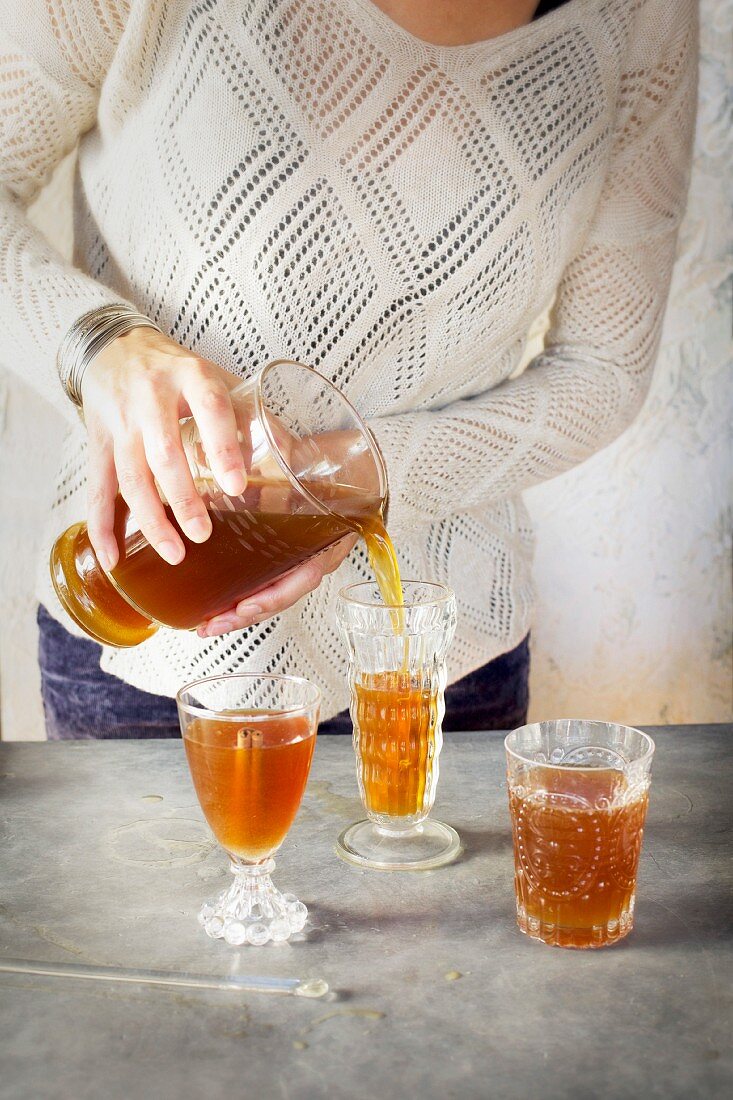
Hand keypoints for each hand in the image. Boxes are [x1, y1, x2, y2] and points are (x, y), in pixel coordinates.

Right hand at [81, 328, 359, 637]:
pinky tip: (113, 558)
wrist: (116, 349)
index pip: (210, 409)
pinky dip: (102, 527)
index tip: (236, 486)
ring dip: (151, 520)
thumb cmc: (179, 373)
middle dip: (183, 498)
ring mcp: (120, 422)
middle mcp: (151, 398)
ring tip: (175, 552)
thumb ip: (256, 420)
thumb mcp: (219, 381)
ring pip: (130, 477)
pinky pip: (98, 490)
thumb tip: (300, 463)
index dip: (223, 447)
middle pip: (163, 454)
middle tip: (203, 534)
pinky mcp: (98, 444)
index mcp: (192, 377)